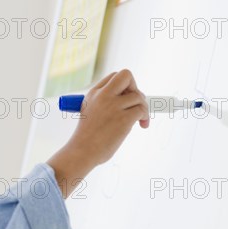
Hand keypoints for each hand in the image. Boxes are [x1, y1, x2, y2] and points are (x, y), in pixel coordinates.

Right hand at [46, 69, 148, 197]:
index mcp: (94, 93)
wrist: (82, 152)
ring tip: (139, 120)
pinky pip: (142, 110)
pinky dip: (145, 117)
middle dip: (135, 87)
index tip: (126, 99)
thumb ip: (105, 102)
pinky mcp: (123, 118)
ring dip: (143, 108)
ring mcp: (113, 106)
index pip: (115, 77)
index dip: (125, 86)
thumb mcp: (90, 112)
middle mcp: (103, 96)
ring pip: (138, 97)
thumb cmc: (87, 137)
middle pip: (127, 76)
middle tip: (136, 102)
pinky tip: (142, 125)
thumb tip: (130, 99)